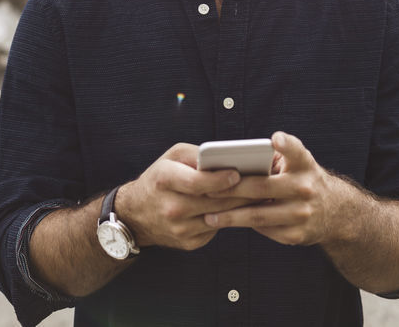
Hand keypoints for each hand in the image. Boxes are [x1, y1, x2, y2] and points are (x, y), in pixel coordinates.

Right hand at [116, 144, 256, 251]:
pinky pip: (215, 229)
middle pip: (214, 201)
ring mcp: (180, 229)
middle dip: (241, 192)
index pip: (197, 182)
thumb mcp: (172, 157)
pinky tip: (242, 209)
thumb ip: (197, 155)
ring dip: (241, 207)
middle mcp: (171, 208)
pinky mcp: (188, 243)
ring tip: (260, 195)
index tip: (238, 173)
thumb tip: (227, 158)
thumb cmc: (159, 178)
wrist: (136, 214)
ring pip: (219, 217)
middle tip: (262, 183)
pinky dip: (229, 219)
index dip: (220, 179)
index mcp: (165, 181)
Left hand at [202, 132, 348, 246]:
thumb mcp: (299, 164)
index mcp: (304, 165)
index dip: (286, 145)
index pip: (296, 151)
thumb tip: (231, 166)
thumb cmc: (304, 180)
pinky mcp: (297, 235)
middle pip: (262, 188)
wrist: (336, 212)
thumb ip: (274, 159)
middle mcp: (306, 188)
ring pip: (258, 215)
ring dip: (230, 216)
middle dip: (231, 190)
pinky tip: (228, 224)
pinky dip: (245, 226)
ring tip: (208, 216)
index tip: (275, 139)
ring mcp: (302, 214)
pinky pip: (264, 230)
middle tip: (207, 190)